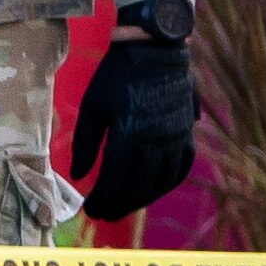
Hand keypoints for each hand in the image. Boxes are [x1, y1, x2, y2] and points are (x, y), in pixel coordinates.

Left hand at [69, 40, 197, 220]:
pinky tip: (153, 190)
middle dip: (120, 205)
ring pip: (162, 181)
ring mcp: (176, 137)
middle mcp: (157, 139)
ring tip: (123, 207)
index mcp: (130, 133)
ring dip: (143, 199)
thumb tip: (79, 177)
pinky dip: (168, 183)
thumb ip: (86, 144)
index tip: (91, 210)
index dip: (103, 199)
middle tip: (104, 215)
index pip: (116, 178)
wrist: (154, 50)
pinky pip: (182, 166)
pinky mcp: (187, 132)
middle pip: (139, 185)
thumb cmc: (116, 77)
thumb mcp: (92, 107)